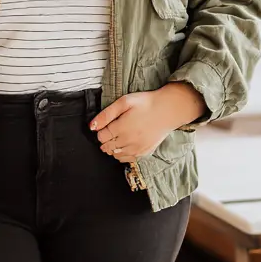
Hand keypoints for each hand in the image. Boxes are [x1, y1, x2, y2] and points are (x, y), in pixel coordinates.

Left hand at [89, 83, 205, 161]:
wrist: (168, 110)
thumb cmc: (147, 103)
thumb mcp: (124, 102)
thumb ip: (106, 114)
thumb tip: (92, 126)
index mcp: (121, 128)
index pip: (101, 136)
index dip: (101, 130)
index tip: (107, 125)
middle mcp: (128, 141)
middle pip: (106, 147)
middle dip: (105, 139)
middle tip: (112, 130)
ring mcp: (136, 149)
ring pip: (115, 154)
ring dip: (112, 147)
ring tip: (119, 136)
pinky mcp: (143, 153)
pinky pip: (126, 159)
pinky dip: (122, 154)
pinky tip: (125, 144)